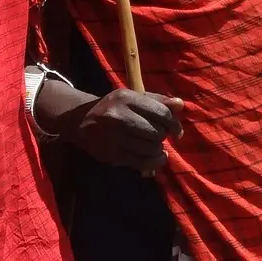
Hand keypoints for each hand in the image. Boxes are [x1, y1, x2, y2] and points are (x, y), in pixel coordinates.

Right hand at [66, 90, 182, 171]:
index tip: (176, 131)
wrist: (80, 122)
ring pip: (151, 148)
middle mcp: (119, 117)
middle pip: (157, 132)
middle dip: (163, 136)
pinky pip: (142, 162)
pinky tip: (156, 158)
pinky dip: (154, 162)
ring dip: (158, 149)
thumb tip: (181, 105)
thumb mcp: (132, 98)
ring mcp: (114, 138)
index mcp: (126, 99)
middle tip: (160, 136)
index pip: (161, 113)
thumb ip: (157, 101)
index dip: (173, 124)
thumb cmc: (113, 108)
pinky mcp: (112, 155)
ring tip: (155, 146)